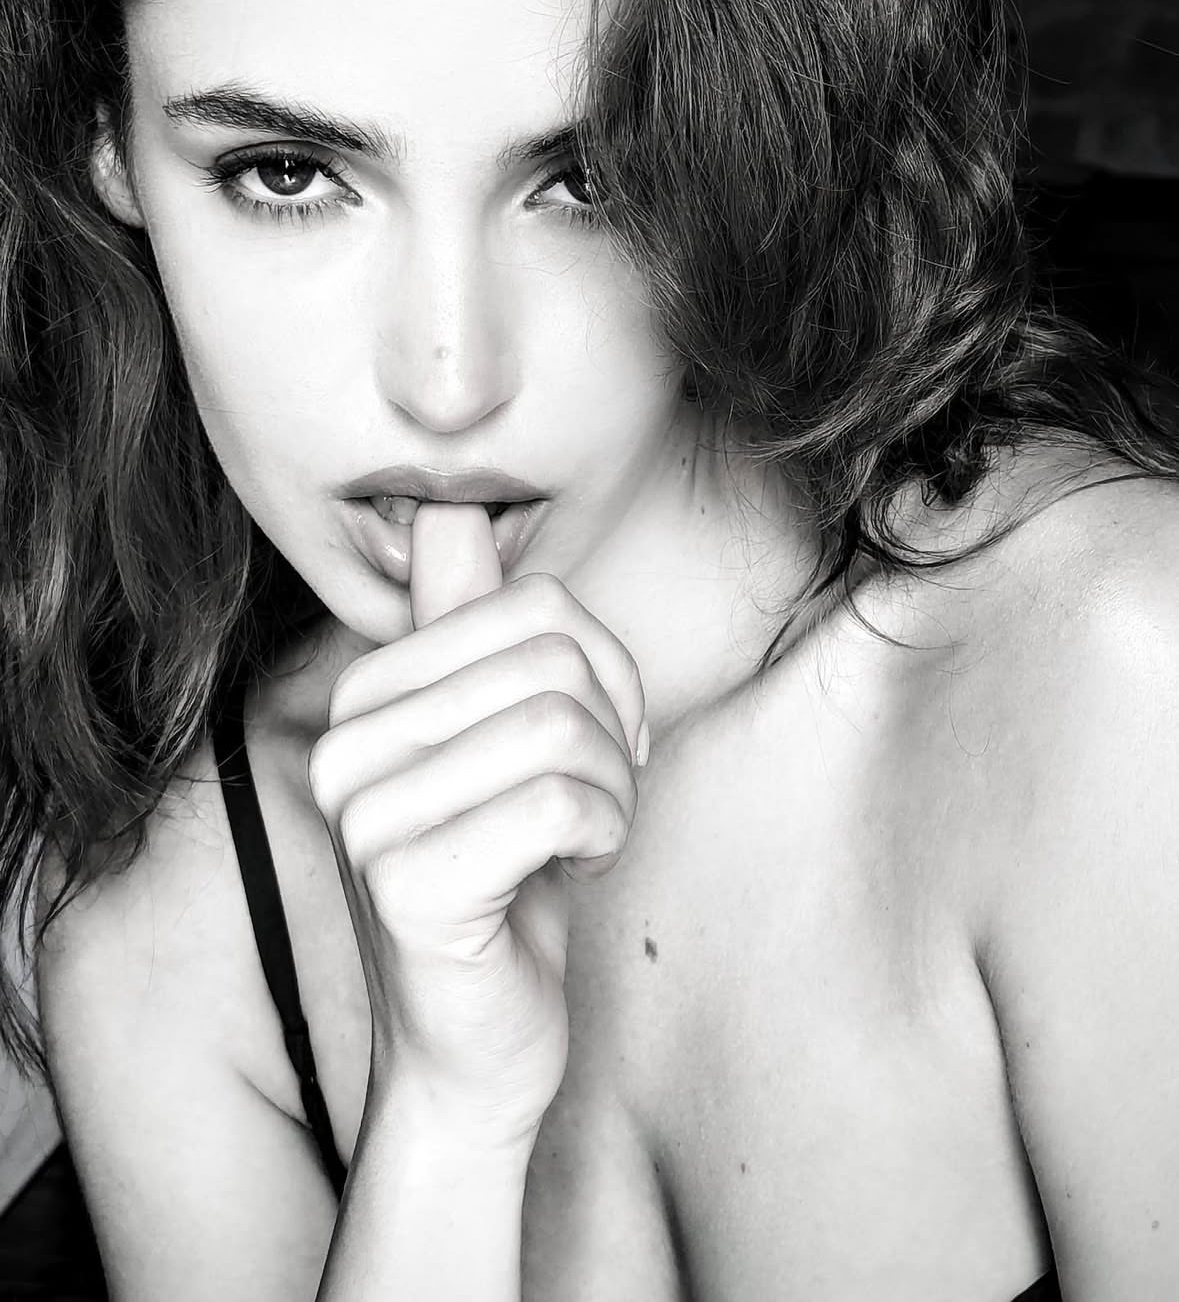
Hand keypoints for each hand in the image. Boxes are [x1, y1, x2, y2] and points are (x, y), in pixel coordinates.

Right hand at [309, 503, 645, 1144]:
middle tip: (603, 793)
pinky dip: (605, 831)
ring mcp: (365, 811)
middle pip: (554, 657)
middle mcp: (345, 740)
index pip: (534, 602)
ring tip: (589, 830)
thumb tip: (453, 515)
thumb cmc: (508, 881)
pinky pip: (559, 800)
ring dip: (616, 786)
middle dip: (619, 730)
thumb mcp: (506, 742)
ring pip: (562, 724)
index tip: (605, 737)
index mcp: (368, 692)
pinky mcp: (405, 881)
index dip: (607, 667)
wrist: (476, 1040)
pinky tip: (576, 866)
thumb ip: (477, 634)